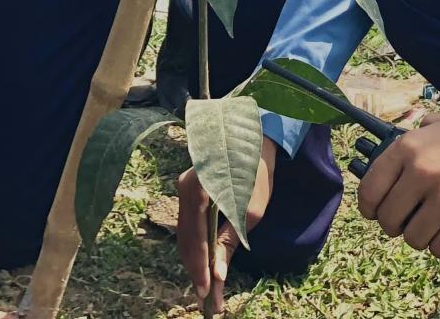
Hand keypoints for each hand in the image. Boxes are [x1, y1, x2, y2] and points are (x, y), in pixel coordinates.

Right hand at [177, 137, 277, 308]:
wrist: (254, 141)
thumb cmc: (257, 174)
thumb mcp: (250, 211)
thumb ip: (230, 241)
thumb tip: (218, 274)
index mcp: (201, 187)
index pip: (196, 235)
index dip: (200, 266)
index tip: (206, 291)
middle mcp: (185, 187)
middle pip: (186, 238)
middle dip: (195, 269)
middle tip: (205, 298)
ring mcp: (182, 188)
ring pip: (184, 234)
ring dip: (193, 261)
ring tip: (204, 288)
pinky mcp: (186, 192)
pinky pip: (187, 225)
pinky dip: (194, 247)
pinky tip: (201, 265)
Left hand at [355, 93, 439, 258]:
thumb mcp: (435, 124)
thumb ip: (410, 145)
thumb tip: (389, 167)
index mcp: (408, 148)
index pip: (369, 190)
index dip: (369, 207)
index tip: (375, 211)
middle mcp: (422, 173)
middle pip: (389, 220)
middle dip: (394, 225)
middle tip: (405, 221)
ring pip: (413, 239)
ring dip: (419, 237)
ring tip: (429, 226)